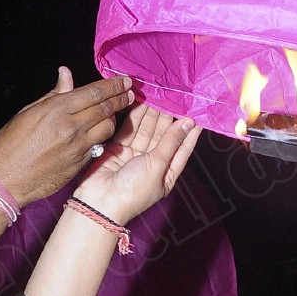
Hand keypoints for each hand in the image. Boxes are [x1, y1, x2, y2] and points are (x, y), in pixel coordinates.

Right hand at [0, 68, 133, 205]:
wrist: (5, 180)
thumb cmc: (10, 144)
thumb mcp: (27, 113)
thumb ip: (53, 94)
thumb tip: (66, 74)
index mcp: (56, 109)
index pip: (93, 92)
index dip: (112, 85)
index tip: (124, 81)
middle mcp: (70, 126)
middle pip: (105, 108)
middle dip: (121, 98)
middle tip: (130, 92)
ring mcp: (77, 146)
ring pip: (107, 127)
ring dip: (114, 117)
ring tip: (118, 111)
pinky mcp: (79, 163)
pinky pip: (99, 145)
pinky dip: (103, 136)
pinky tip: (103, 131)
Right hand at [77, 102, 200, 224]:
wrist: (99, 202)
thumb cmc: (133, 191)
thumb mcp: (158, 165)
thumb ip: (171, 141)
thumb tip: (188, 123)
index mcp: (167, 173)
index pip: (183, 147)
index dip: (190, 130)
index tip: (197, 111)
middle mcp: (152, 163)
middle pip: (163, 135)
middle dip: (168, 116)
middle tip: (173, 95)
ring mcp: (135, 156)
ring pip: (146, 130)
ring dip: (152, 113)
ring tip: (158, 93)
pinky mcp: (118, 149)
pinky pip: (128, 129)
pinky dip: (134, 116)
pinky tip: (140, 101)